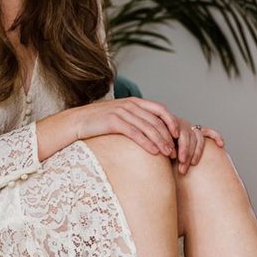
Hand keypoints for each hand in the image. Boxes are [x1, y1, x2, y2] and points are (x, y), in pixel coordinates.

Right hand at [71, 98, 223, 172]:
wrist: (77, 122)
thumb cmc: (99, 123)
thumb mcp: (120, 118)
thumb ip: (135, 120)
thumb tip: (151, 132)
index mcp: (134, 102)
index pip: (160, 110)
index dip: (171, 121)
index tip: (179, 135)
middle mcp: (130, 105)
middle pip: (157, 120)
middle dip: (169, 136)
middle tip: (177, 150)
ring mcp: (122, 112)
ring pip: (148, 127)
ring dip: (161, 141)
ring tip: (168, 154)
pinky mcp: (114, 121)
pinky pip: (135, 132)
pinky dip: (146, 143)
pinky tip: (153, 152)